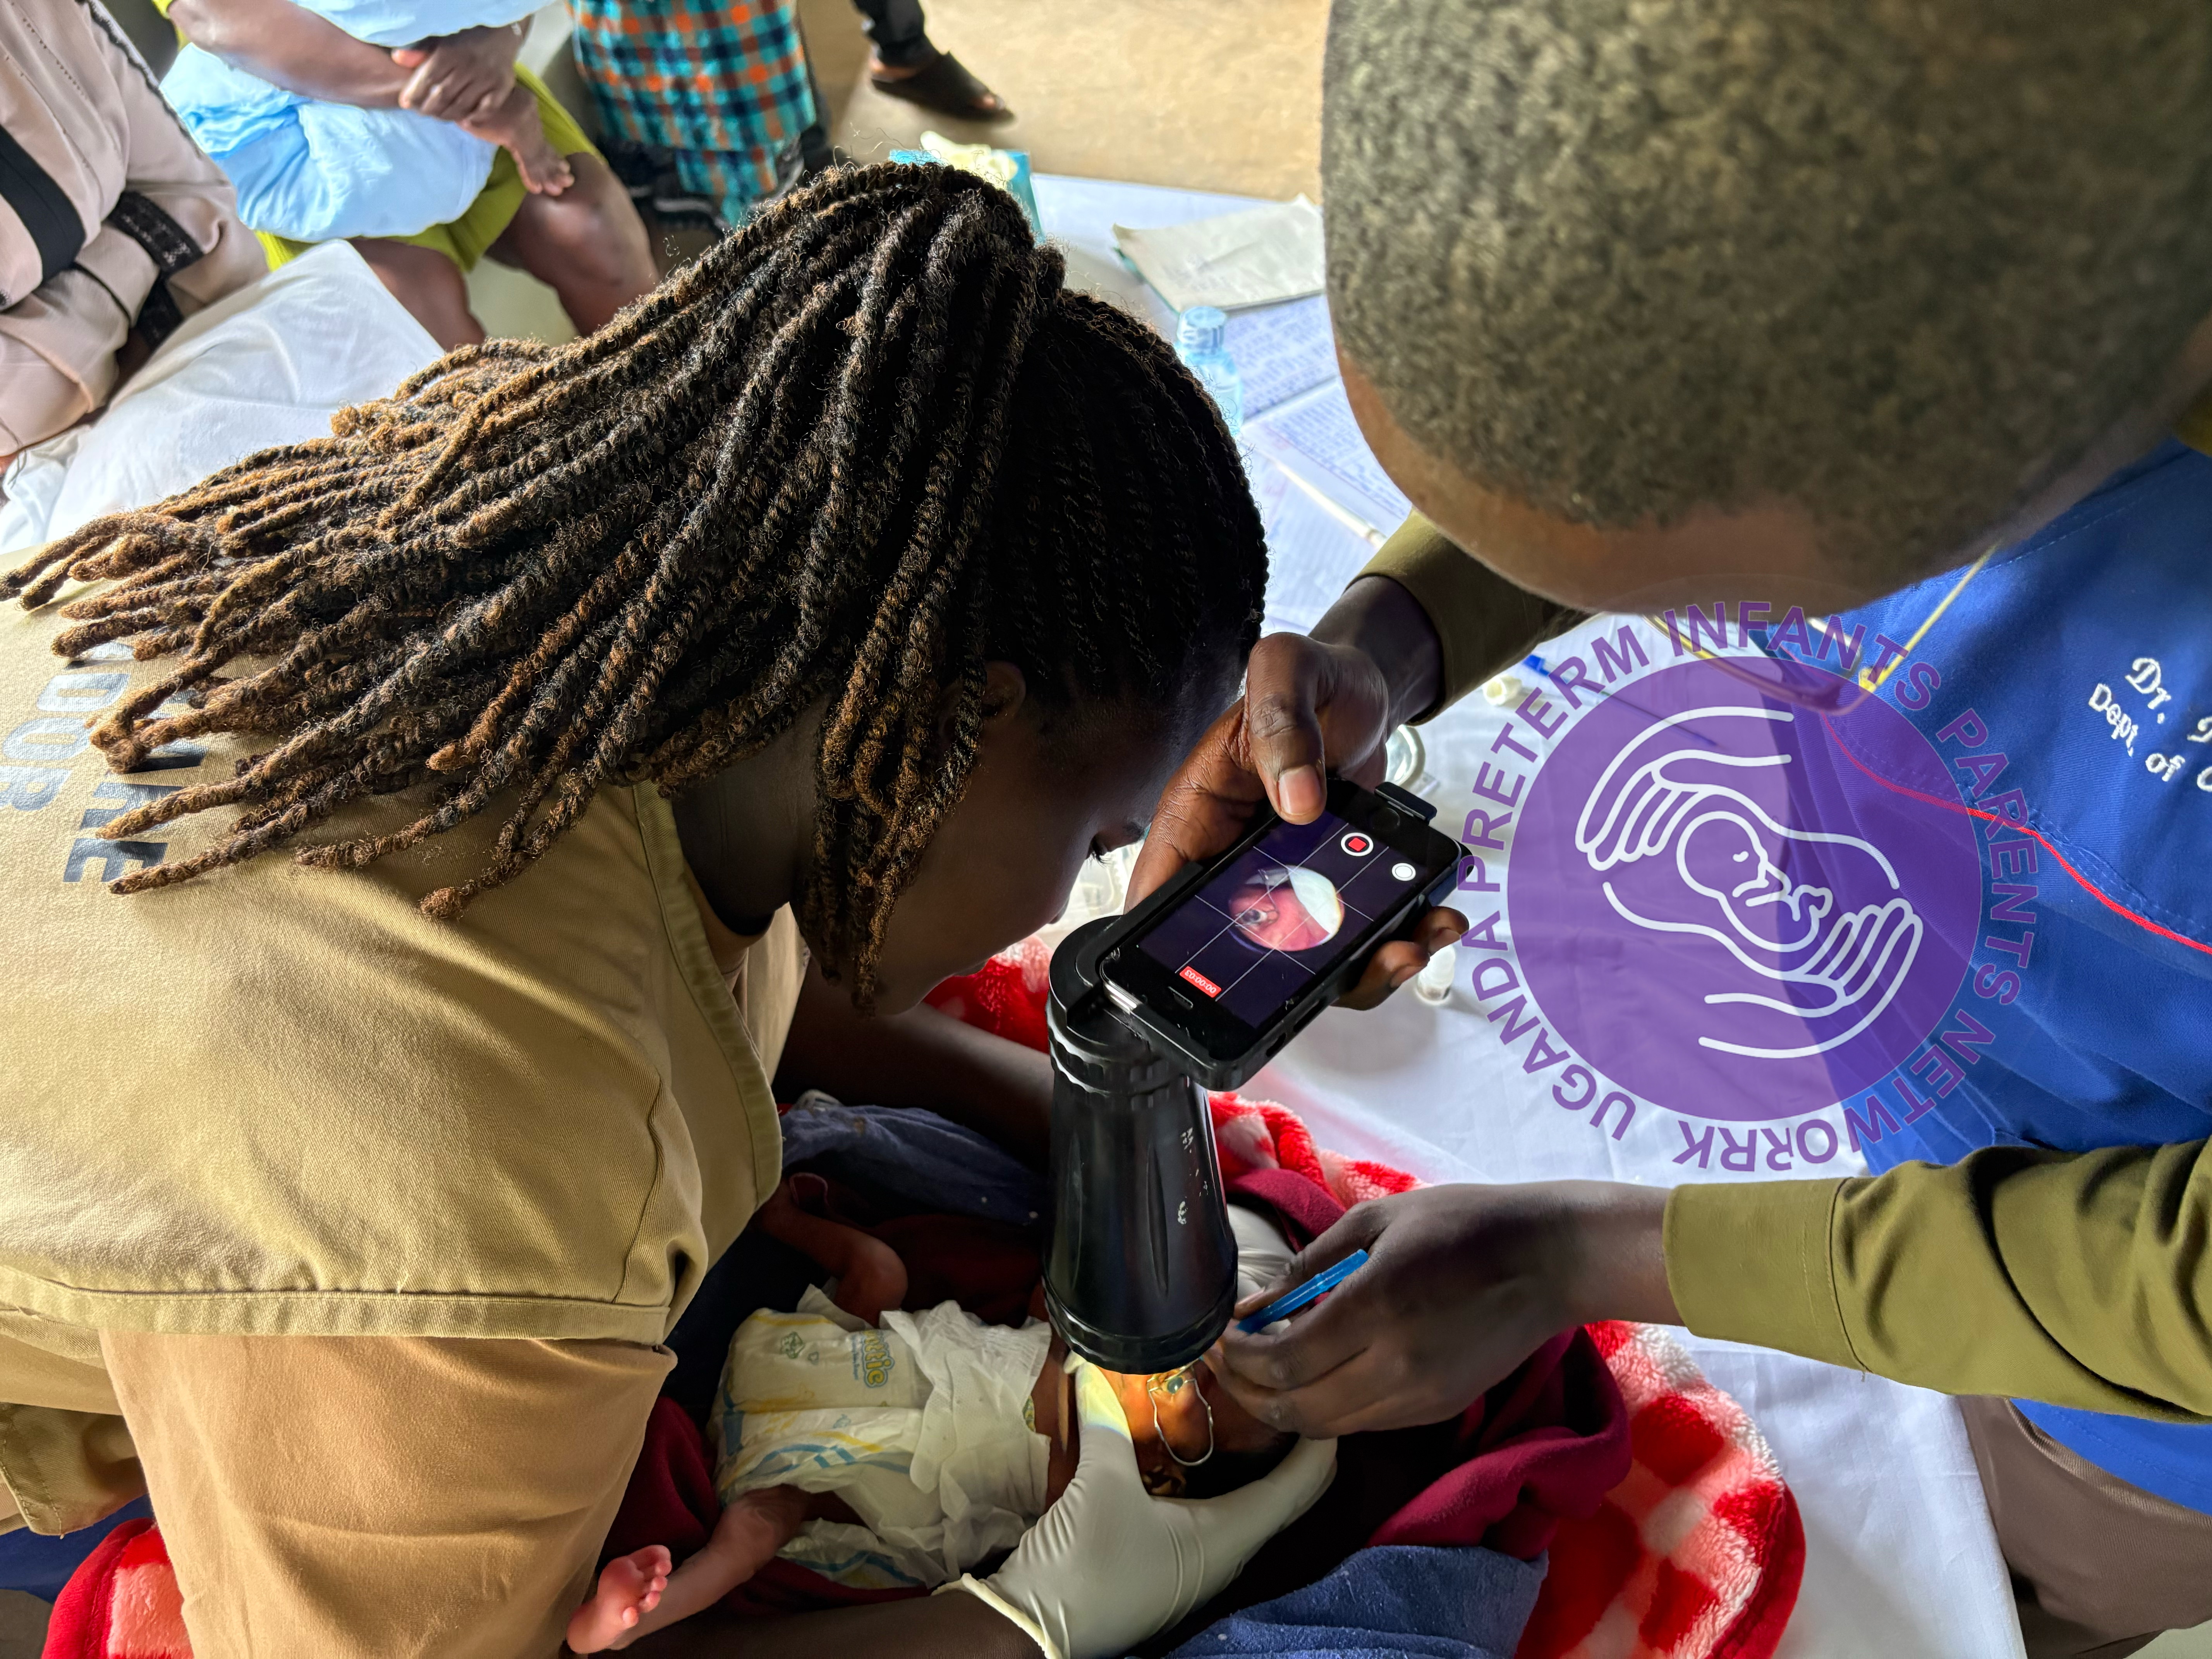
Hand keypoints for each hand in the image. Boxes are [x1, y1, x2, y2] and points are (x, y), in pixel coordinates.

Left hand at [392, 24, 521, 121]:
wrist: (500, 36)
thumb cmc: (463, 40)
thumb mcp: (439, 40)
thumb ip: (419, 52)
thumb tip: (398, 58)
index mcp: (450, 52)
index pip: (427, 79)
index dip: (414, 94)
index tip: (406, 103)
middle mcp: (469, 65)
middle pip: (443, 96)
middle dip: (428, 108)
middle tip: (422, 111)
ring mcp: (488, 77)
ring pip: (462, 106)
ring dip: (447, 115)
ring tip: (438, 116)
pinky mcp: (503, 86)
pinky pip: (486, 110)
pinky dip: (474, 118)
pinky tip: (464, 120)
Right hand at [948, 1359, 1336, 1658]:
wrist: (1035, 1628)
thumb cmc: (1086, 1563)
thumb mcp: (1101, 1482)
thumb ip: (1108, 1420)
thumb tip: (1098, 1365)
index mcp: (1230, 1536)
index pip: (1299, 1485)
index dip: (1319, 1440)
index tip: (1323, 1390)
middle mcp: (1226, 1552)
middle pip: (1283, 1494)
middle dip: (1292, 1443)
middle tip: (1284, 1386)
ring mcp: (1198, 1561)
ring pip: (1250, 1503)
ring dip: (1255, 1459)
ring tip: (1248, 1402)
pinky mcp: (1169, 1561)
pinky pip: (1215, 1511)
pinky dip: (1219, 1476)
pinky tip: (1198, 1446)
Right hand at [1129, 619, 1462, 1008]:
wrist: (1366, 688)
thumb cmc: (1313, 676)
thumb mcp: (1287, 672)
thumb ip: (1283, 722)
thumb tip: (1297, 800)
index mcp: (1198, 815)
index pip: (1159, 893)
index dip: (1171, 951)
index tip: (1213, 982)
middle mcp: (1234, 859)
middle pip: (1239, 947)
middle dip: (1296, 977)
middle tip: (1361, 961)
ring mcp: (1283, 880)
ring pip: (1305, 954)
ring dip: (1363, 967)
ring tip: (1416, 945)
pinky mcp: (1330, 885)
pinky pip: (1353, 934)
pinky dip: (1396, 938)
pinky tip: (1436, 918)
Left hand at [1212, 1182, 1675, 1437]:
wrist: (1547, 1260)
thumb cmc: (1462, 1223)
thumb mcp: (1375, 1219)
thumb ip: (1308, 1266)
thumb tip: (1254, 1305)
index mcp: (1378, 1308)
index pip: (1283, 1361)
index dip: (1237, 1358)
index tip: (1217, 1337)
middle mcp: (1396, 1366)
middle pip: (1295, 1407)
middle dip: (1245, 1390)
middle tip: (1223, 1361)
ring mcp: (1419, 1397)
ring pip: (1324, 1426)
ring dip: (1280, 1406)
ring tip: (1256, 1372)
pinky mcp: (1437, 1410)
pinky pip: (1360, 1423)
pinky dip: (1322, 1408)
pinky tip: (1309, 1376)